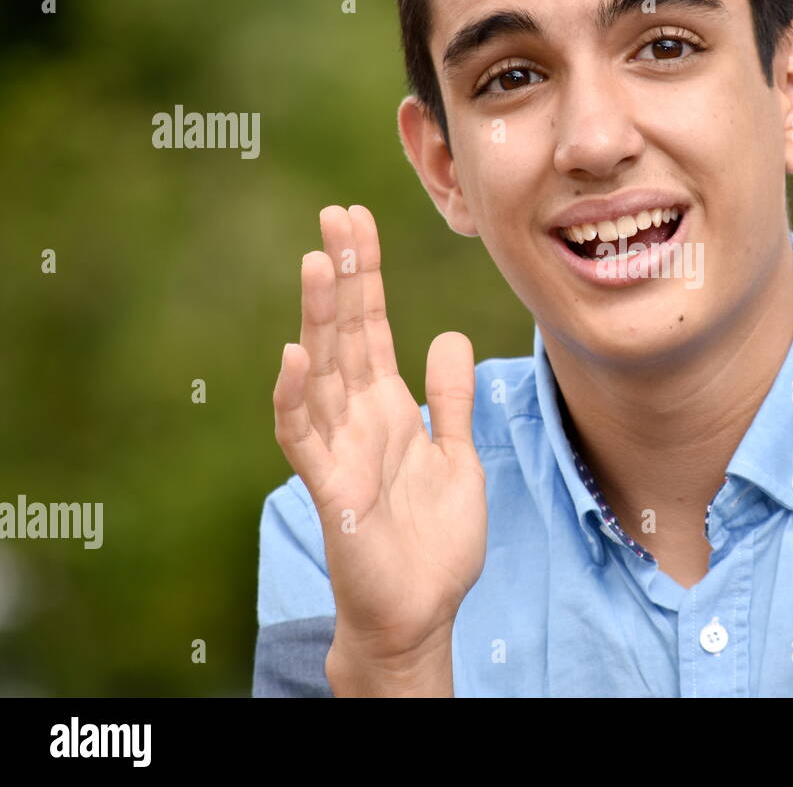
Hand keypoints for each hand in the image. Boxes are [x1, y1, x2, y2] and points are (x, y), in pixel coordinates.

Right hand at [272, 204, 486, 684]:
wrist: (420, 613)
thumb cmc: (434, 541)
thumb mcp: (457, 456)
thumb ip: (451, 400)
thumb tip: (449, 336)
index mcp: (387, 407)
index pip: (373, 328)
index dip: (367, 276)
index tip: (358, 221)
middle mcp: (357, 420)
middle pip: (346, 335)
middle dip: (343, 277)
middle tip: (335, 216)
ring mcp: (340, 451)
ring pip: (323, 373)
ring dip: (318, 320)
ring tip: (319, 262)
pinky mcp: (332, 490)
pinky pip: (306, 439)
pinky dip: (298, 399)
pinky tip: (297, 358)